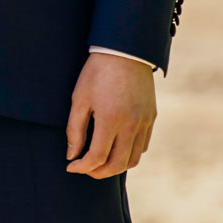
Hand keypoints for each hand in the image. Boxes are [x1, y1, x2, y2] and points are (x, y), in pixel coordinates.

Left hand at [65, 50, 157, 178]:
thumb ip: (75, 130)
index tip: (71, 166)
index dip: (82, 167)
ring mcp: (144, 122)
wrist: (125, 50)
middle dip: (98, 172)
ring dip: (116, 166)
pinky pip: (143, 145)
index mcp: (111, 119)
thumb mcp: (80, 98)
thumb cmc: (97, 72)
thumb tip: (72, 155)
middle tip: (85, 169)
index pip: (97, 157)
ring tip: (100, 162)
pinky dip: (129, 153)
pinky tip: (116, 148)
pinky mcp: (151, 117)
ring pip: (133, 159)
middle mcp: (131, 124)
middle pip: (117, 165)